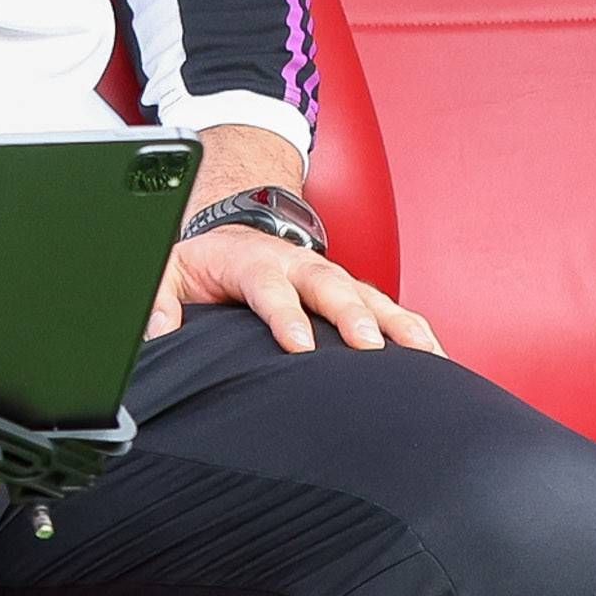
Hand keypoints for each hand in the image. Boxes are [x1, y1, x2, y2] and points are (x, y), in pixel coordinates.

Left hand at [148, 229, 440, 354]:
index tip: (298, 346)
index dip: (284, 316)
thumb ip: (158, 304)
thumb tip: (157, 336)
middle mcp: (300, 266)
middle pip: (331, 287)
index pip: (269, 288)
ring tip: (427, 358)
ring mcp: (332, 278)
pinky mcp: (352, 292)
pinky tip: (438, 362)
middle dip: (352, 316)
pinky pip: (390, 311)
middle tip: (369, 347)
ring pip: (371, 297)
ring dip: (400, 325)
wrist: (231, 232)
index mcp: (252, 261)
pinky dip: (416, 334)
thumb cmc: (201, 263)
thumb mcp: (166, 273)